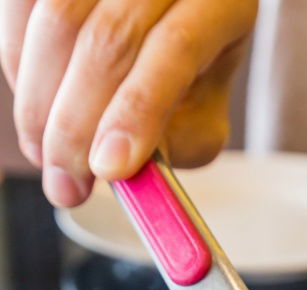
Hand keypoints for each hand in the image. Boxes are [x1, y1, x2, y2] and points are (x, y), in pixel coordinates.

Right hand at [0, 0, 256, 205]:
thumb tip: (124, 170)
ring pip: (56, 18)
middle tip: (65, 186)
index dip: (135, 112)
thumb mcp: (202, 111)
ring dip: (38, 101)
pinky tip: (36, 103)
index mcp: (218, 2)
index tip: (107, 170)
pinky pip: (19, 6)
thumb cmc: (191, 67)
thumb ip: (176, 143)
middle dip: (75, 127)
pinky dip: (17, 64)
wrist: (176, 7)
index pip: (174, 49)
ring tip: (47, 156)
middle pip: (108, 38)